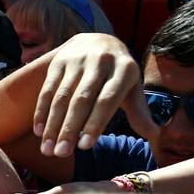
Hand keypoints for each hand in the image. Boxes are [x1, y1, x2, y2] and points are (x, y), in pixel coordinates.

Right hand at [33, 33, 157, 156]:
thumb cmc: (117, 74)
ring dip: (53, 124)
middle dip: (69, 128)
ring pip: (61, 96)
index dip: (95, 123)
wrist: (97, 39)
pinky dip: (42, 111)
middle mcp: (100, 61)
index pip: (107, 100)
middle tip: (60, 153)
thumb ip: (139, 112)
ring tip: (47, 149)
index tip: (85, 147)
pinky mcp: (58, 61)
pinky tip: (39, 131)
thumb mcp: (132, 88)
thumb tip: (154, 135)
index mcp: (124, 69)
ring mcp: (77, 60)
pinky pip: (47, 89)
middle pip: (81, 99)